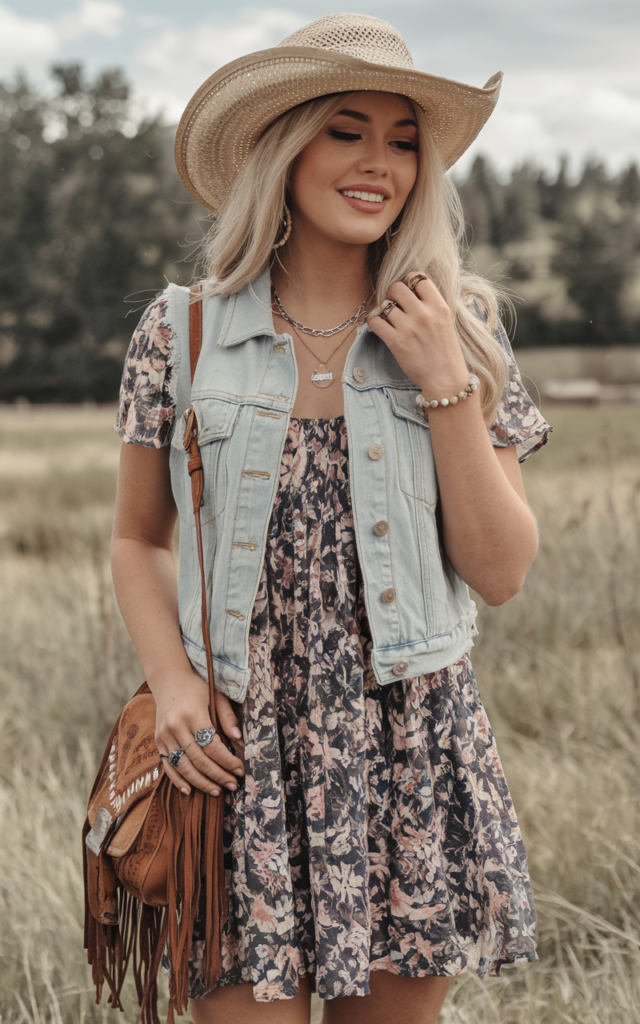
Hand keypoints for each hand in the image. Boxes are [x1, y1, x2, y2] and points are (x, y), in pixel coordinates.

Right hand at [153, 668, 244, 796]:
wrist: (168, 680)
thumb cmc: (197, 687)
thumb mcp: (216, 696)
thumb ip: (227, 717)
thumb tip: (238, 739)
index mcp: (192, 713)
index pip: (212, 746)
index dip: (227, 761)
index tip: (240, 769)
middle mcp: (175, 726)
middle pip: (198, 760)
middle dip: (218, 775)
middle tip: (232, 785)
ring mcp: (164, 735)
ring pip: (183, 767)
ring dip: (201, 783)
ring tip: (217, 790)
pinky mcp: (158, 741)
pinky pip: (168, 765)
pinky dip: (178, 780)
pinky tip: (189, 791)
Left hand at [367, 275, 468, 397]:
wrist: (445, 379)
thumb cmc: (446, 351)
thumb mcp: (445, 321)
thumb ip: (430, 305)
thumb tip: (411, 291)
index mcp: (439, 306)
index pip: (418, 278)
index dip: (409, 282)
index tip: (408, 292)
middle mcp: (423, 314)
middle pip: (397, 287)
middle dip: (393, 294)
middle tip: (394, 304)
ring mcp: (408, 328)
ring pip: (385, 305)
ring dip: (384, 310)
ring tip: (389, 319)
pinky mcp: (396, 342)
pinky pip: (375, 321)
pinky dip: (374, 321)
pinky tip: (380, 326)